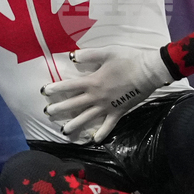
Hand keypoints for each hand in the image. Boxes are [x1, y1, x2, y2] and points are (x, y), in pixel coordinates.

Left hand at [41, 45, 171, 142]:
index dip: (56, 88)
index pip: (70, 86)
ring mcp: (107, 106)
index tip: (44, 92)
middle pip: (74, 104)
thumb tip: (73, 57)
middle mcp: (97, 96)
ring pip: (87, 117)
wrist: (148, 71)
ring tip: (64, 131)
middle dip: (60, 108)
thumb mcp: (107, 52)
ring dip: (75, 124)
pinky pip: (108, 125)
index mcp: (93, 81)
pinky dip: (102, 133)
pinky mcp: (118, 112)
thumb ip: (89, 55)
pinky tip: (95, 140)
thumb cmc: (128, 59)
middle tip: (48, 113)